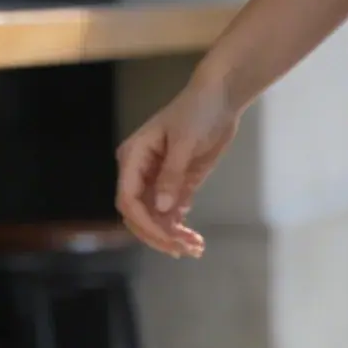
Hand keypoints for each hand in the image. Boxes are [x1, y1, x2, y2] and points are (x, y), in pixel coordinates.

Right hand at [115, 74, 238, 257]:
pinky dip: (180, 227)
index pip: (128, 199)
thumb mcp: (184, 142)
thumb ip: (172, 176)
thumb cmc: (197, 111)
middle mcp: (140, 172)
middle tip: (185, 249)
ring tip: (196, 248)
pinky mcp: (176, 183)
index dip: (144, 223)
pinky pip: (171, 212)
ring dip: (171, 235)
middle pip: (138, 214)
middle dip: (158, 234)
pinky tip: (194, 237)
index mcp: (133, 158)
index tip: (167, 238)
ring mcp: (158, 179)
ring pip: (155, 217)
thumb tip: (161, 209)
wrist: (220, 98)